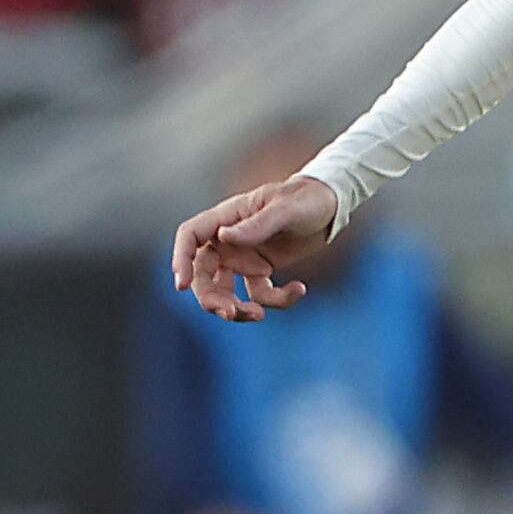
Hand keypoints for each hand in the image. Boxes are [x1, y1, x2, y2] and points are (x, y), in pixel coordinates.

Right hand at [170, 175, 340, 322]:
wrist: (331, 206)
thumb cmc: (306, 198)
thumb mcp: (285, 209)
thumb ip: (256, 225)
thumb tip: (222, 237)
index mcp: (225, 218)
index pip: (190, 237)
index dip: (181, 259)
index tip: (182, 284)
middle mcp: (227, 240)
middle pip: (203, 274)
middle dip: (210, 297)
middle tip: (229, 313)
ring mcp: (243, 257)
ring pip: (225, 291)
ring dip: (237, 308)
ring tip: (259, 315)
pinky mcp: (261, 270)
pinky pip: (258, 294)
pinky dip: (276, 300)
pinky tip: (299, 289)